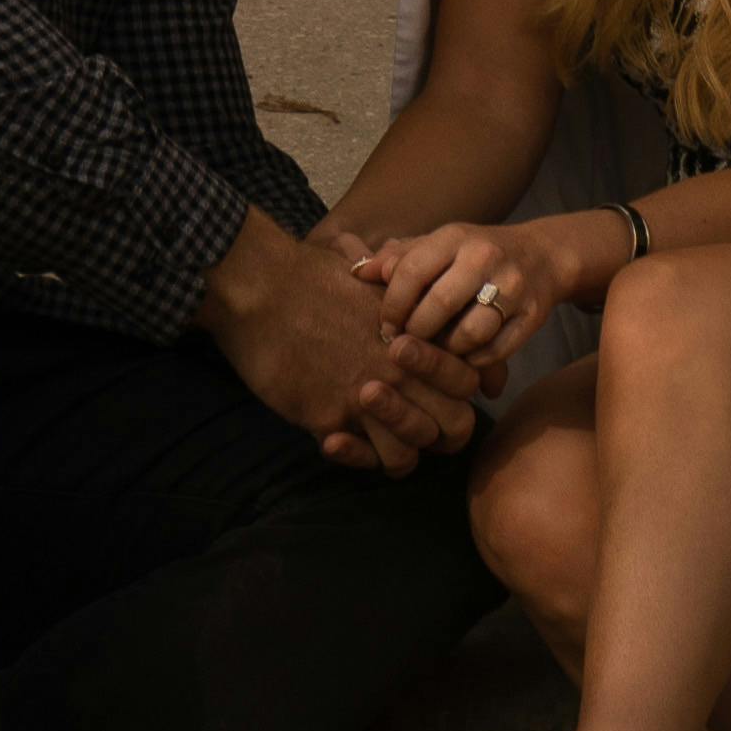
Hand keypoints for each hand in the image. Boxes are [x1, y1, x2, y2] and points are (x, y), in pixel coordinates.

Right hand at [200, 208, 489, 472]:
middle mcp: (404, 370)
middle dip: (437, 433)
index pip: (469, 382)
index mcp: (418, 334)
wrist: (261, 288)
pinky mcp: (333, 418)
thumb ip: (390, 283)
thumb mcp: (364, 273)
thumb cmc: (309, 273)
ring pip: (409, 454)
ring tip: (369, 435)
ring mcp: (370, 398)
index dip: (458, 395)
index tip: (435, 396)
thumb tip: (387, 272)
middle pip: (455, 427)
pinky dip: (353, 456)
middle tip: (408, 425)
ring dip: (393, 450)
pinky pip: (361, 457)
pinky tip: (334, 439)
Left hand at [364, 216, 584, 380]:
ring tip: (436, 353)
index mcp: (455, 237)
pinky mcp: (533, 315)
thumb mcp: (439, 245)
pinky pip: (496, 351)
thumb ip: (399, 258)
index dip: (392, 306)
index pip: (411, 271)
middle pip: (439, 305)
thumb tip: (358, 272)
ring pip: (470, 333)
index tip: (384, 328)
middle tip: (405, 347)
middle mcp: (485, 257)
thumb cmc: (476, 254)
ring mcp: (513, 286)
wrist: (542, 256)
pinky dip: (475, 360)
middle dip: (416, 333)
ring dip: (447, 351)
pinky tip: (463, 357)